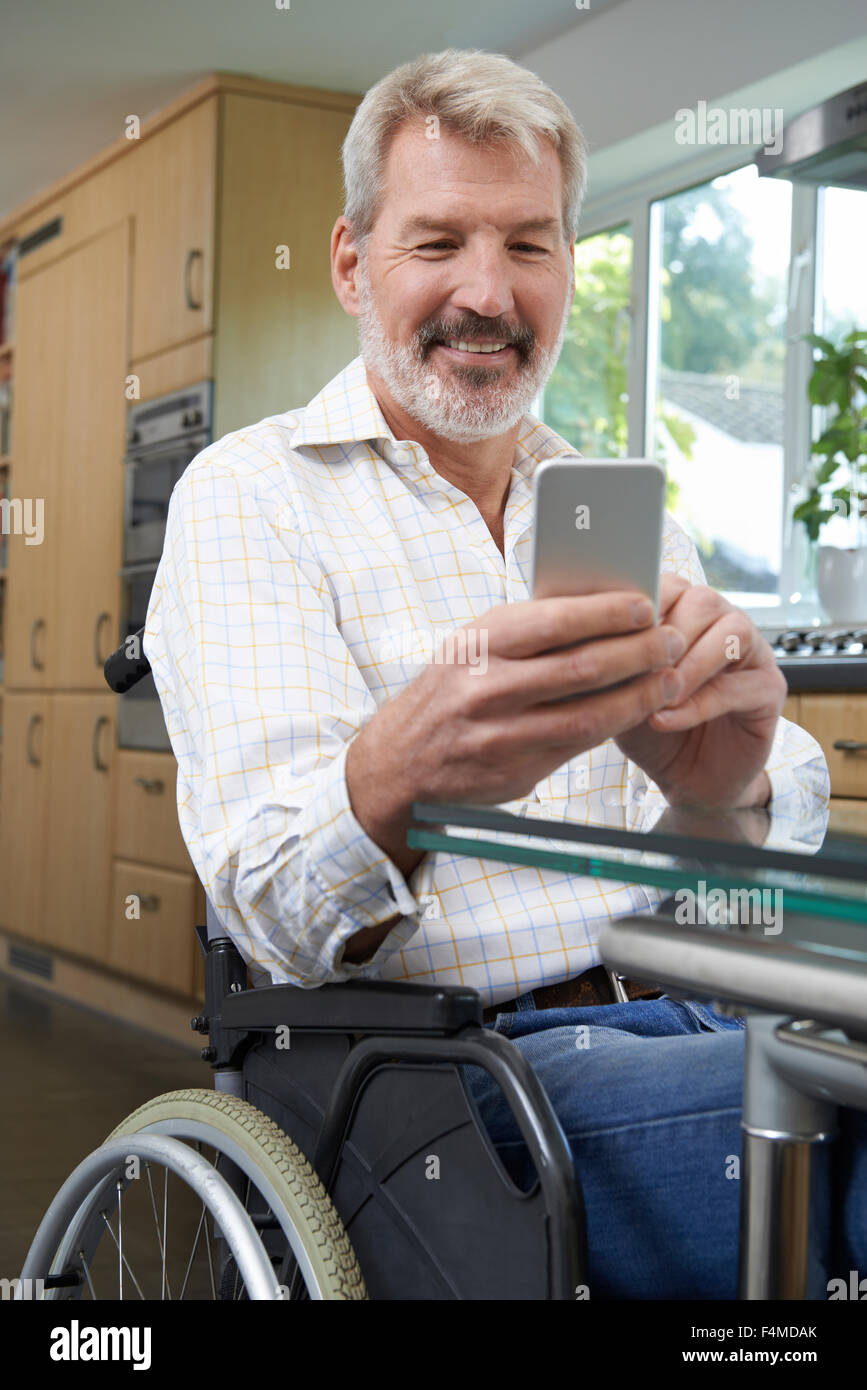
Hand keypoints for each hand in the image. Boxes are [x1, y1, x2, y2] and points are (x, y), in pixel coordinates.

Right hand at [346, 589, 685, 874]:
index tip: (645, 604)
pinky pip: (579, 745)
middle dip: (638, 652)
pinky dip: (615, 725)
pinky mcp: (516, 771)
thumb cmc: (448, 691)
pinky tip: (638, 709)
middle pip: (582, 667)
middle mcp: (488, 687)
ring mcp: (502, 734)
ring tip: (670, 678)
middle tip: (672, 641)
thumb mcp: (472, 647)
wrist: (400, 761)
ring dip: (639, 695)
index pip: (555, 621)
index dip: (608, 612)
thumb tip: (600, 607)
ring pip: (589, 714)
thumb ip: (527, 631)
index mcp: (479, 643)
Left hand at [614, 575, 786, 809]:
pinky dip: (698, 703)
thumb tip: (581, 635)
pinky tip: (665, 720)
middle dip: (667, 636)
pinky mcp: (770, 689)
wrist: (685, 780)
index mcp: (685, 612)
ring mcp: (752, 653)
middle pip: (703, 601)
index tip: (612, 632)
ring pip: (732, 633)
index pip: (668, 585)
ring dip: (689, 665)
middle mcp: (722, 623)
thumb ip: (608, 661)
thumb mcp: (617, 693)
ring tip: (657, 697)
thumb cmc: (648, 729)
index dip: (642, 605)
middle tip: (638, 669)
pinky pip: (739, 686)